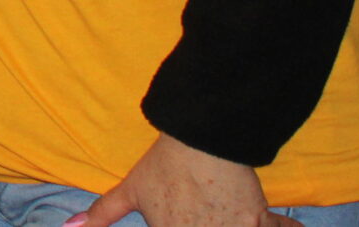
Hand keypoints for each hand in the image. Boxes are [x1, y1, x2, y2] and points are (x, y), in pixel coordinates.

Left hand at [67, 133, 290, 226]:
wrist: (199, 141)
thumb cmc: (163, 166)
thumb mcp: (131, 191)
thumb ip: (102, 214)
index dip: (184, 225)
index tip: (192, 220)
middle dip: (214, 223)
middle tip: (214, 214)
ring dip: (245, 223)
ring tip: (237, 215)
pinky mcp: (257, 222)